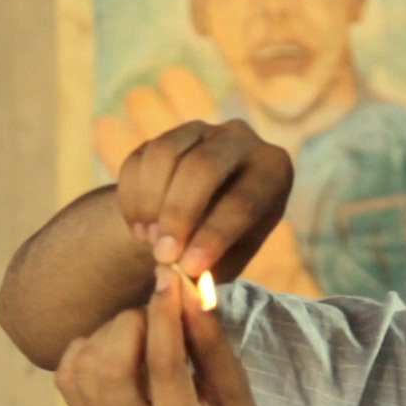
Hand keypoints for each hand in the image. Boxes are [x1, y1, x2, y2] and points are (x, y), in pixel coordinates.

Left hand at [55, 265, 289, 405]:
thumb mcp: (237, 395)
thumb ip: (211, 343)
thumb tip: (191, 287)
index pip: (164, 365)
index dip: (166, 313)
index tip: (172, 276)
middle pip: (110, 366)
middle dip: (133, 322)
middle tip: (160, 313)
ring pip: (83, 368)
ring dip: (110, 334)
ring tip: (144, 332)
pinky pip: (68, 378)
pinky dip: (87, 349)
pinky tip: (119, 348)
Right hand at [96, 69, 317, 295]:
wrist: (203, 219)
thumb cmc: (227, 244)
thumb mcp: (229, 262)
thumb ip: (210, 270)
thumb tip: (181, 274)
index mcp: (273, 171)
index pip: (243, 202)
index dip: (214, 236)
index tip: (189, 268)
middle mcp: (240, 139)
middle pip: (203, 167)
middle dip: (178, 214)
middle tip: (163, 255)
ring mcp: (200, 131)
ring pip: (165, 154)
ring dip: (150, 203)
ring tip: (149, 240)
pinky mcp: (165, 134)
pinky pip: (140, 157)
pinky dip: (132, 197)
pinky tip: (138, 227)